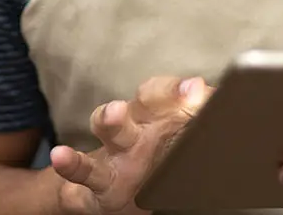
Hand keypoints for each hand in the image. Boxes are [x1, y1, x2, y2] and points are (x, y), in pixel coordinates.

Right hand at [49, 75, 213, 214]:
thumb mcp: (176, 143)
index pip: (169, 94)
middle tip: (183, 90)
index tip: (200, 89)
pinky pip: (82, 171)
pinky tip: (62, 156)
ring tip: (114, 112)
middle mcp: (135, 129)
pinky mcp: (95, 183)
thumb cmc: (152, 161)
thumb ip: (197, 123)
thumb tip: (221, 104)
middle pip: (144, 102)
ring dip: (111, 119)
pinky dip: (71, 164)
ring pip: (110, 128)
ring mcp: (113, 154)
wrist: (112, 195)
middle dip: (160, 94)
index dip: (184, 90)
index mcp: (157, 118)